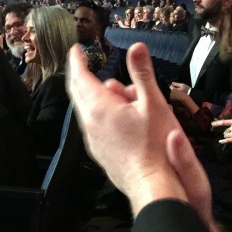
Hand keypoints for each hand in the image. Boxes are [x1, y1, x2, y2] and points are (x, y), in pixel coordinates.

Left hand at [67, 43, 210, 221]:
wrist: (152, 184)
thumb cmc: (156, 146)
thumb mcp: (154, 104)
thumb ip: (142, 74)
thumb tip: (136, 47)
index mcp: (100, 108)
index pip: (80, 77)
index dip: (77, 61)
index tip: (75, 50)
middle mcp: (90, 124)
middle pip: (78, 93)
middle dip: (82, 76)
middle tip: (86, 63)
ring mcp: (92, 140)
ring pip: (87, 110)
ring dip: (98, 97)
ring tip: (122, 93)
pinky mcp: (99, 152)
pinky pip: (94, 126)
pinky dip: (101, 114)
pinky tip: (121, 116)